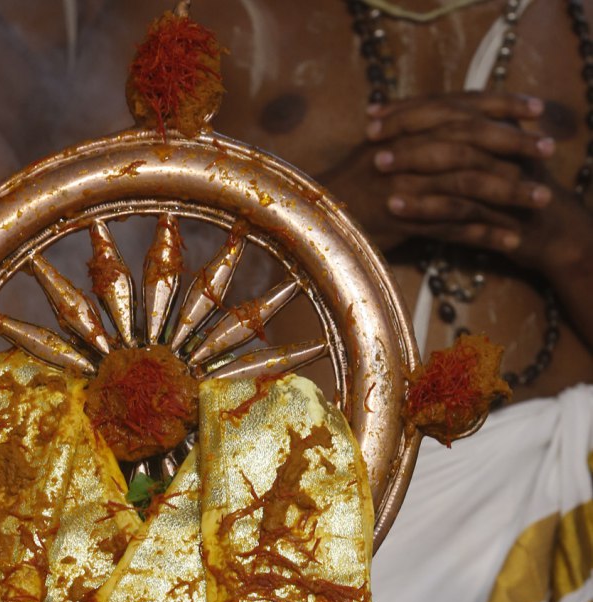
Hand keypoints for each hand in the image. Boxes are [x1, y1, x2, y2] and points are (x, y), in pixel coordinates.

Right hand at [322, 91, 553, 254]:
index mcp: (402, 129)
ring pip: (467, 184)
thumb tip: (450, 130)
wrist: (307, 219)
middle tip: (547, 151)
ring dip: (508, 193)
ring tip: (537, 202)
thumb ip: (411, 138)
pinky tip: (508, 241)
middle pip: (471, 142)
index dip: (499, 106)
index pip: (460, 107)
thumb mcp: (378, 151)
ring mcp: (405, 187)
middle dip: (513, 146)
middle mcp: (405, 151)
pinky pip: (452, 226)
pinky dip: (483, 234)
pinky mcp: (404, 223)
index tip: (533, 110)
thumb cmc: (344, 191)